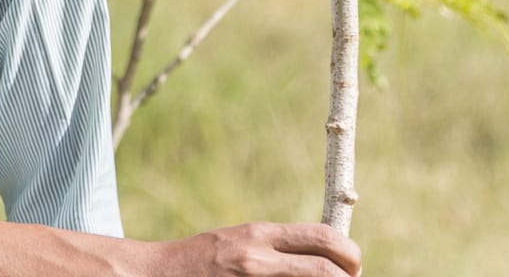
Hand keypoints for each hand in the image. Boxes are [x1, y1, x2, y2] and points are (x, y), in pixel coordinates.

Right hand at [165, 222, 361, 276]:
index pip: (325, 239)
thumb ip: (278, 246)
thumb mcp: (241, 240)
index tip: (352, 266)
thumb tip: (327, 257)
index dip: (349, 255)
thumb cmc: (202, 259)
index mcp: (260, 235)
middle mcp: (258, 260)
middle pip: (326, 271)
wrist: (156, 275)